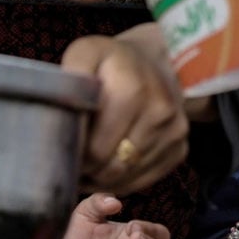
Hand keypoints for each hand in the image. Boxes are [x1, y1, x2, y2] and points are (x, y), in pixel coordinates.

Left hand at [62, 24, 188, 195]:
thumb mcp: (84, 55)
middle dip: (86, 170)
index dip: (74, 156)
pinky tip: (104, 169)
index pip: (96, 148)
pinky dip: (119, 182)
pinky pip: (143, 181)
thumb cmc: (109, 63)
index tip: (62, 151)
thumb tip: (58, 118)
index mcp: (132, 88)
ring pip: (126, 177)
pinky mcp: (180, 148)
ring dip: (100, 179)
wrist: (152, 61)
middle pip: (112, 166)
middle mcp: (160, 110)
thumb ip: (69, 83)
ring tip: (83, 166)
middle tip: (70, 162)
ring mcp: (174, 131)